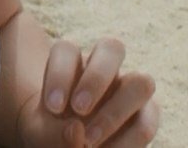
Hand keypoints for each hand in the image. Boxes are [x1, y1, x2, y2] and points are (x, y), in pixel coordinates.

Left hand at [16, 36, 159, 146]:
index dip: (61, 74)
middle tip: (78, 110)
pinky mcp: (146, 115)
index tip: (53, 107)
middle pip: (112, 48)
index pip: (67, 50)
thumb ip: (52, 132)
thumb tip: (77, 129)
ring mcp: (128, 90)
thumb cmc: (49, 133)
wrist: (68, 146)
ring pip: (142, 82)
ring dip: (117, 112)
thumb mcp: (40, 134)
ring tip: (89, 141)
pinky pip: (147, 122)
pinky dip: (128, 142)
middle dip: (97, 79)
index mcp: (71, 63)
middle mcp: (103, 69)